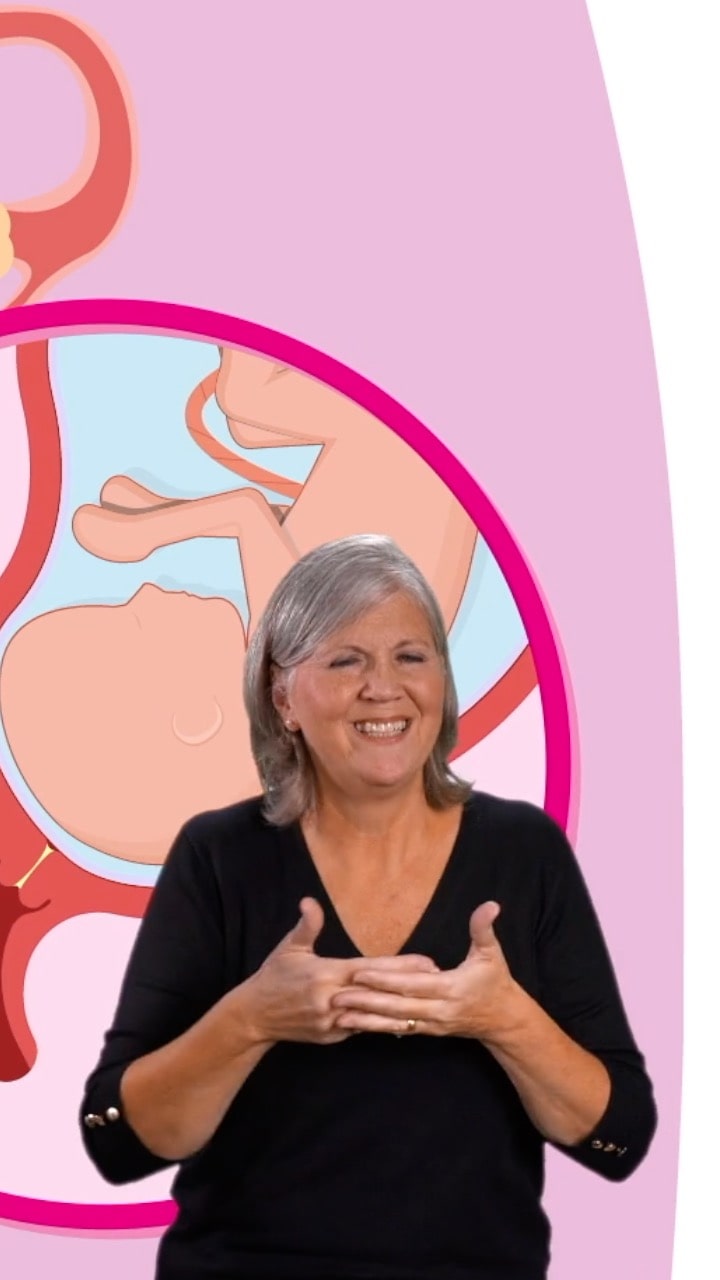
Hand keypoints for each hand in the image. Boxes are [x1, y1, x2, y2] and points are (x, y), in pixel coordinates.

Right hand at [238, 898, 438, 1046]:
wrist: (253, 1016)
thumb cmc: (273, 976)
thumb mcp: (288, 948)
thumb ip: (307, 926)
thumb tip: (310, 901)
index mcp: (326, 973)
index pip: (371, 968)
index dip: (400, 966)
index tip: (426, 962)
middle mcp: (331, 999)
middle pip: (378, 993)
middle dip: (408, 989)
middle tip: (438, 982)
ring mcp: (331, 1022)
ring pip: (372, 1017)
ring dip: (400, 1013)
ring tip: (427, 1009)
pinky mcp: (329, 1037)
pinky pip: (358, 1029)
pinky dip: (379, 1026)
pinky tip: (400, 1024)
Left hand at [330, 902, 518, 1040]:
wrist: (504, 1020)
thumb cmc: (496, 983)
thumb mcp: (492, 954)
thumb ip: (484, 929)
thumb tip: (490, 905)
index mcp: (450, 989)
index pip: (411, 984)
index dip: (385, 980)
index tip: (360, 973)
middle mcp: (438, 1010)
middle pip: (397, 1006)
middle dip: (366, 1002)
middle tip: (335, 996)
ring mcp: (432, 1024)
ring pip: (394, 1023)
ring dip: (366, 1020)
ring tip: (338, 1015)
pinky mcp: (428, 1031)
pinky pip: (399, 1029)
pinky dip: (377, 1028)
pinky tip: (356, 1025)